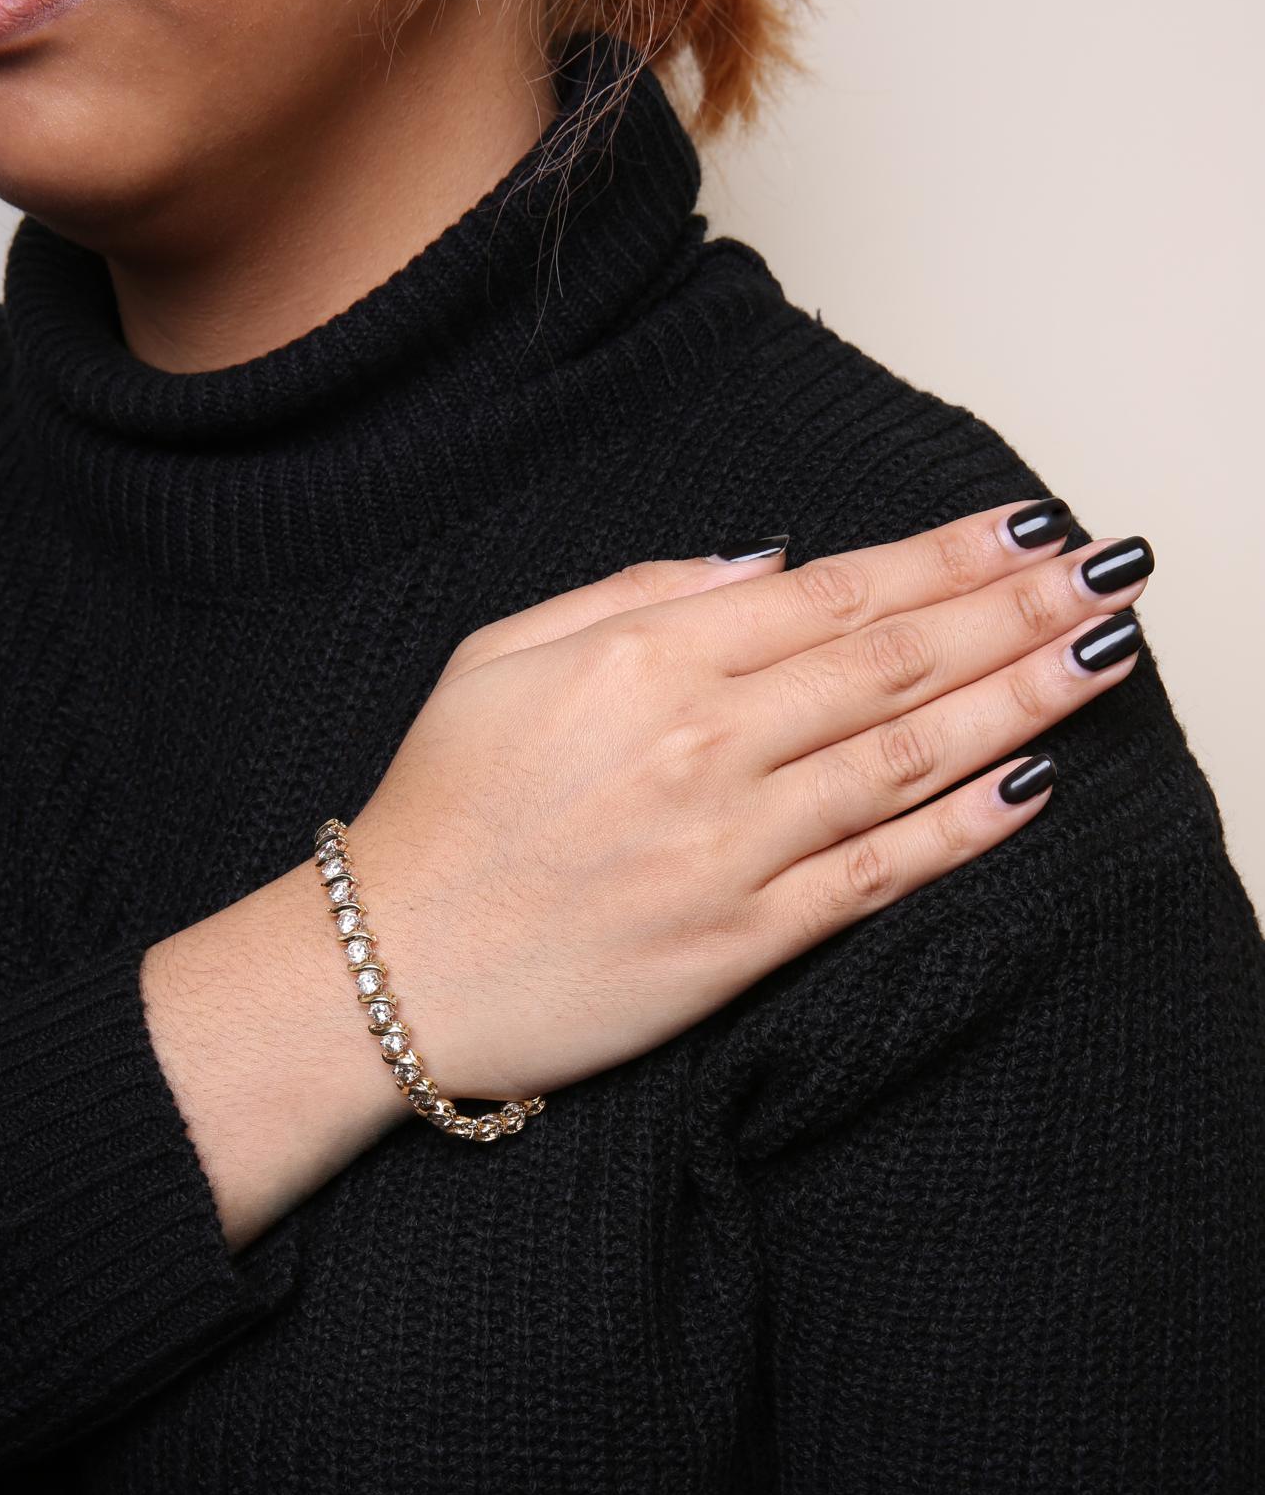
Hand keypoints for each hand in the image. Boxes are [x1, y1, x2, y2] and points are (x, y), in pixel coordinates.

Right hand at [348, 501, 1150, 1104]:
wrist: (389, 969)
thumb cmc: (440, 810)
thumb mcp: (501, 655)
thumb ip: (637, 594)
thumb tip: (766, 564)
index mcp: (645, 659)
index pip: (837, 592)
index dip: (948, 554)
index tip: (1028, 526)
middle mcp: (702, 744)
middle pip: (895, 661)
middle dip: (1015, 609)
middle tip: (1106, 572)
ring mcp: (729, 848)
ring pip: (906, 757)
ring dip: (1018, 700)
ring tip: (1100, 655)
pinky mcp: (740, 943)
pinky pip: (876, 876)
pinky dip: (961, 830)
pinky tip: (1031, 785)